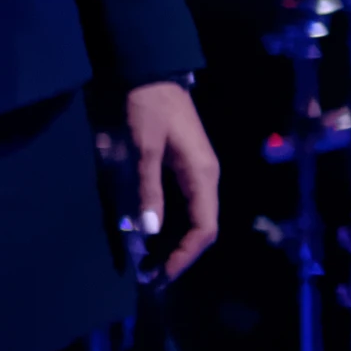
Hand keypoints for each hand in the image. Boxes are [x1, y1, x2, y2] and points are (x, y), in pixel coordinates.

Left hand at [126, 81, 219, 280]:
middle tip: (153, 276)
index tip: (164, 274)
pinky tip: (153, 234)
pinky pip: (185, 204)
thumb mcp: (144, 149)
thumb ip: (148, 189)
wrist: (153, 73)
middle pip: (202, 227)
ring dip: (175, 241)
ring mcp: (198, 172)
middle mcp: (207, 178)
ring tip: (151, 262)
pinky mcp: (186, 166)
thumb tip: (150, 231)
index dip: (186, 255)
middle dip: (180, 254)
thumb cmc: (148, 108)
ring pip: (194, 217)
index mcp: (203, 176)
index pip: (204, 229)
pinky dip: (172, 223)